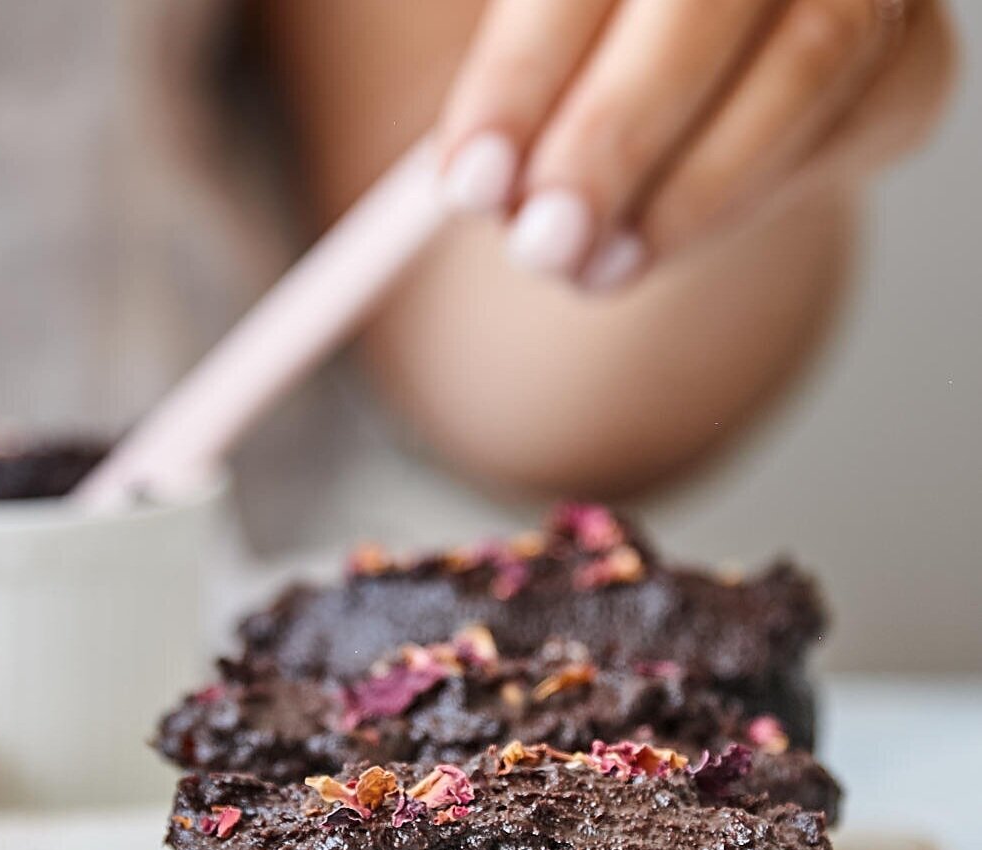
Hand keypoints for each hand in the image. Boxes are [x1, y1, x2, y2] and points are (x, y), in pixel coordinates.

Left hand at [438, 0, 954, 287]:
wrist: (685, 79)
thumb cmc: (578, 50)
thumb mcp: (518, 61)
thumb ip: (492, 98)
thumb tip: (468, 182)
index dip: (524, 72)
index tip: (471, 182)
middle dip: (615, 134)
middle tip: (543, 243)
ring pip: (808, 59)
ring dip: (690, 189)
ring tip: (593, 268)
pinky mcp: (910, 53)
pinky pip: (854, 119)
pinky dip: (748, 197)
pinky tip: (659, 243)